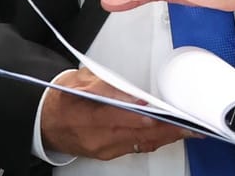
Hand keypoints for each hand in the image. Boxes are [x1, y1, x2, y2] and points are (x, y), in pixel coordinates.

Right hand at [41, 68, 194, 158]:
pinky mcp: (107, 154)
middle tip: (190, 127)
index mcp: (87, 117)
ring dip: (165, 138)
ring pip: (140, 145)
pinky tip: (166, 135)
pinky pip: (135, 148)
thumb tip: (132, 94)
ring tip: (187, 131)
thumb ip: (106, 86)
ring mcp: (103, 149)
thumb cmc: (60, 99)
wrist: (44, 121)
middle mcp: (97, 138)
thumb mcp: (78, 80)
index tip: (165, 115)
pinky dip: (153, 141)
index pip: (121, 118)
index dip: (145, 117)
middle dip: (166, 131)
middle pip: (138, 135)